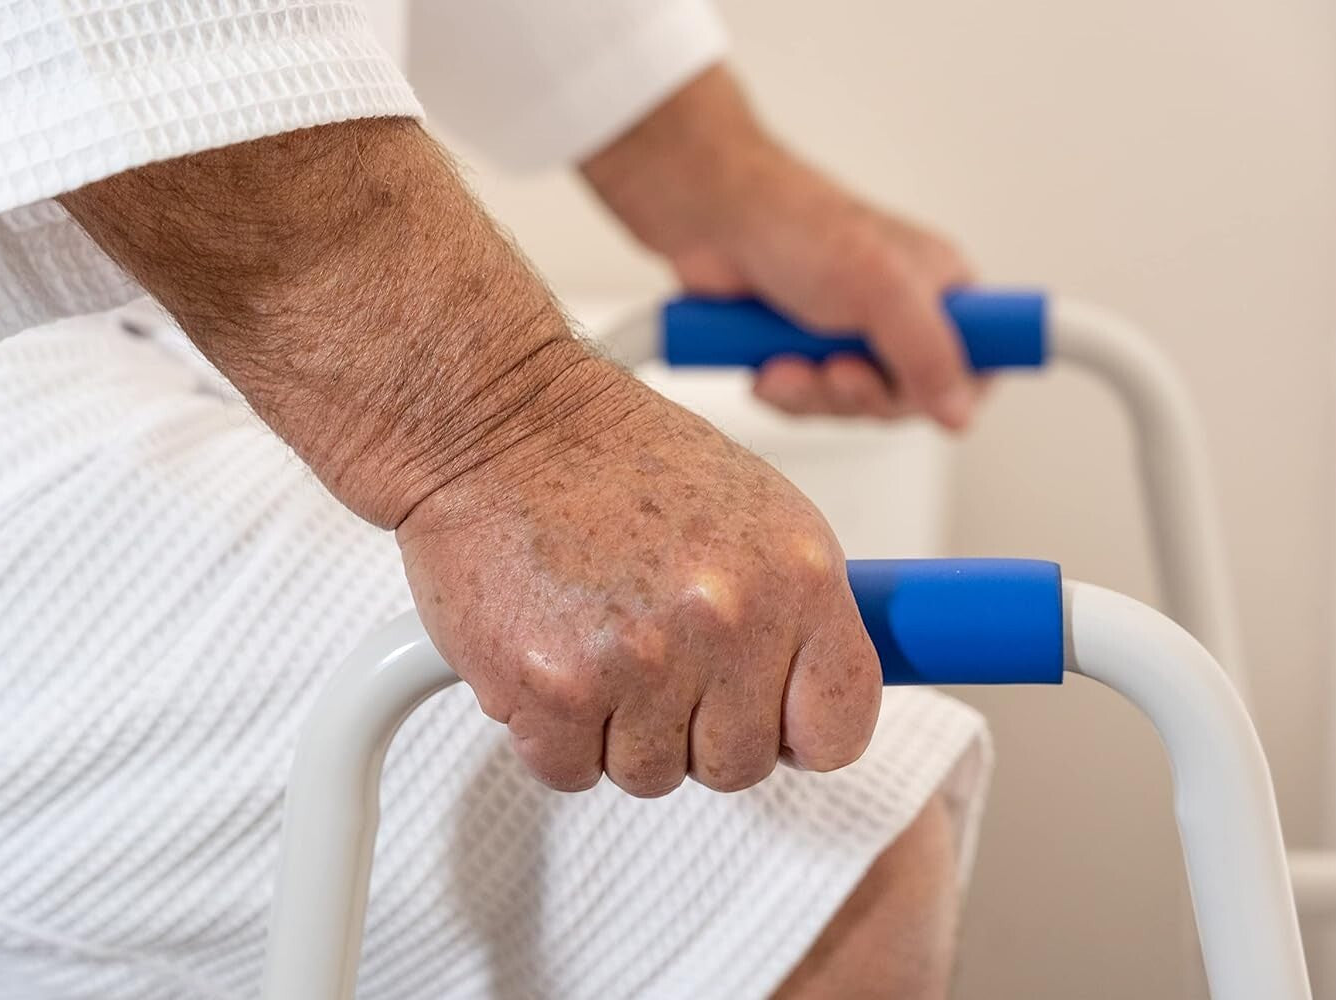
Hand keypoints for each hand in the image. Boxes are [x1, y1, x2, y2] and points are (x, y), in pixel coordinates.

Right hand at [62, 117, 881, 797]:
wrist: (475, 408)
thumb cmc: (607, 450)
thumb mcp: (746, 498)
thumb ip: (805, 592)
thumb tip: (860, 663)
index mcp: (795, 567)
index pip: (843, 723)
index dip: (802, 724)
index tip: (779, 708)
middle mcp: (729, 614)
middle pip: (741, 766)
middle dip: (692, 722)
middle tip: (650, 643)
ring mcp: (640, 657)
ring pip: (649, 778)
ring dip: (612, 722)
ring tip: (590, 628)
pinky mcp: (545, 687)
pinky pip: (569, 772)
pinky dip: (545, 726)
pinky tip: (538, 643)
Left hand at [584, 66, 979, 428]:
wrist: (713, 221)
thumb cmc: (798, 227)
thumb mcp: (881, 289)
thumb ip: (929, 354)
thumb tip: (959, 413)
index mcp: (942, 290)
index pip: (985, 360)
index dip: (959, 389)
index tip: (922, 394)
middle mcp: (901, 318)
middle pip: (910, 401)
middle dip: (863, 396)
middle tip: (836, 368)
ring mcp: (851, 339)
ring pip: (852, 409)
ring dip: (814, 394)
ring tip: (789, 359)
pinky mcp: (803, 355)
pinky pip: (808, 406)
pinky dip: (785, 393)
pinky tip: (768, 364)